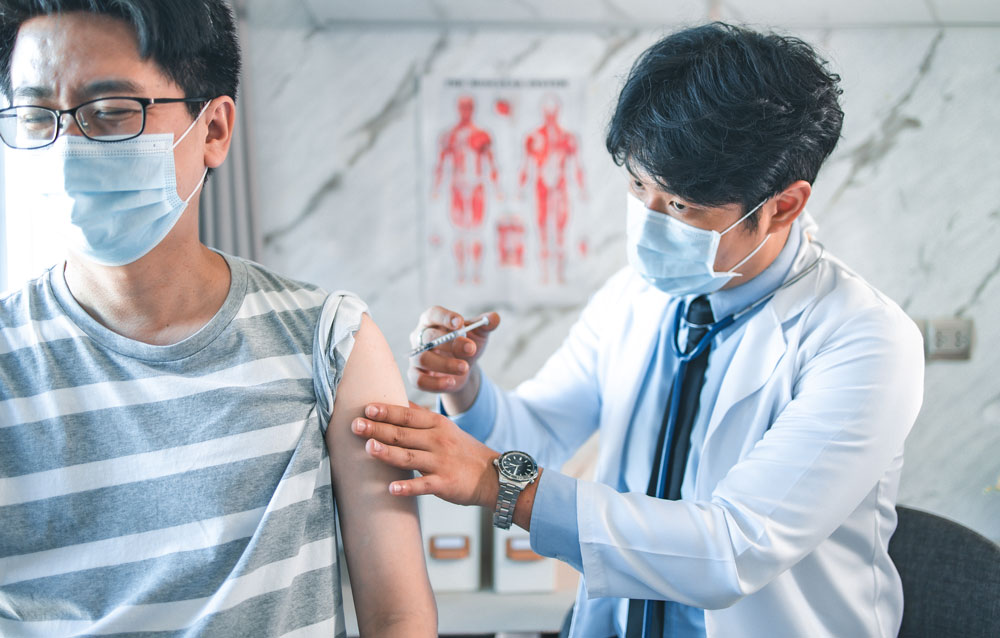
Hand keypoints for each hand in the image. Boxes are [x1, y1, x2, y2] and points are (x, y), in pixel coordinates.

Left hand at [352, 402, 498, 508]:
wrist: (492, 475)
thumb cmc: (463, 451)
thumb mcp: (445, 427)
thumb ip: (421, 416)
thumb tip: (399, 402)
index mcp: (436, 424)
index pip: (407, 415)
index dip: (387, 411)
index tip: (367, 408)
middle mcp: (437, 440)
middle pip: (403, 434)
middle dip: (378, 429)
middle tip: (355, 425)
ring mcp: (441, 462)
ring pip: (410, 456)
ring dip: (388, 453)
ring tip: (368, 448)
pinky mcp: (444, 483)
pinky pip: (423, 485)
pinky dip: (408, 487)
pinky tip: (392, 488)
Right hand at [408, 306, 500, 394]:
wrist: (463, 369)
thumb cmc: (466, 345)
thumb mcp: (478, 334)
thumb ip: (486, 324)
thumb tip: (494, 318)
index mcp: (432, 321)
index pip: (433, 314)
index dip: (445, 318)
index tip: (460, 323)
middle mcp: (419, 337)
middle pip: (429, 337)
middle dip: (451, 343)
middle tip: (471, 349)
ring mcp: (415, 356)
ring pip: (423, 358)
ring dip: (445, 364)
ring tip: (465, 368)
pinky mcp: (415, 375)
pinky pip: (418, 380)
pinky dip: (435, 383)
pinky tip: (451, 382)